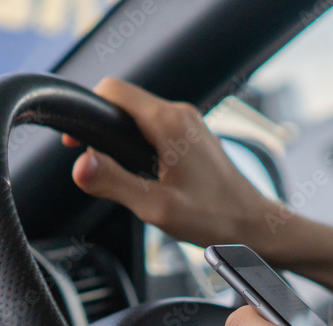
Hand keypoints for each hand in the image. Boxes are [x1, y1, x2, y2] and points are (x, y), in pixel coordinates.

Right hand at [65, 78, 332, 299]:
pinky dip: (140, 148)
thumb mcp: (157, 207)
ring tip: (120, 176)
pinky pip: (155, 130)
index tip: (76, 142)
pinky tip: (143, 177)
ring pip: (139, 118)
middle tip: (94, 166)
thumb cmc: (216, 219)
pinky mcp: (193, 137)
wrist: (255, 227)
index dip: (87, 112)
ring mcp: (189, 124)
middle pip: (124, 103)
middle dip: (103, 130)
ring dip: (122, 142)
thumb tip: (79, 165)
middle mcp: (181, 114)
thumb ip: (114, 183)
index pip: (113, 91)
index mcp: (169, 122)